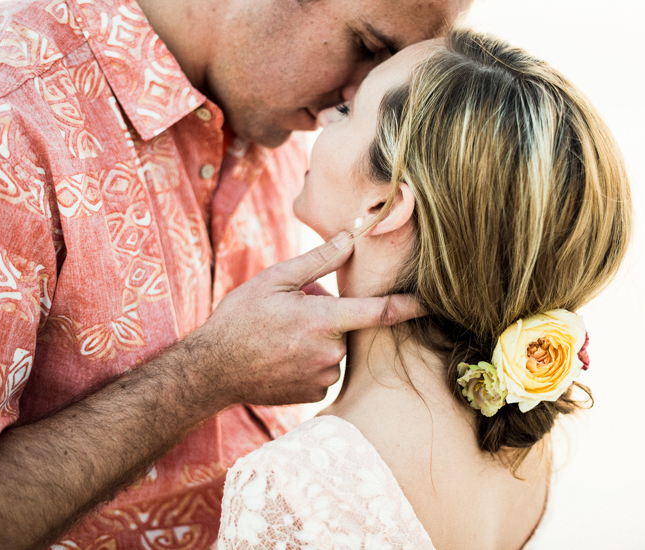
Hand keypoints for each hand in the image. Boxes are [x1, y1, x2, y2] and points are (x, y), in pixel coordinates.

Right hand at [188, 233, 423, 407]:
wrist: (211, 371)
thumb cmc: (239, 320)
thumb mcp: (274, 280)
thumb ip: (317, 261)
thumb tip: (350, 239)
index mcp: (324, 320)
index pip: (380, 312)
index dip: (410, 306)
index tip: (434, 302)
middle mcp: (330, 351)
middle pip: (346, 326)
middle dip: (327, 315)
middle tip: (291, 313)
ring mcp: (323, 376)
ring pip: (335, 349)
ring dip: (318, 340)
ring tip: (280, 337)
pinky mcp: (314, 394)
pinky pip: (324, 370)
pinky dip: (310, 361)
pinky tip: (282, 358)